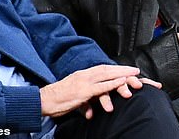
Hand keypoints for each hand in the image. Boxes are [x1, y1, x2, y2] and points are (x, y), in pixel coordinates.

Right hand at [39, 65, 154, 118]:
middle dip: (122, 69)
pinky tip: (121, 82)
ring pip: (106, 75)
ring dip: (121, 74)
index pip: (102, 69)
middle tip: (136, 70)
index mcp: (82, 74)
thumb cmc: (57, 100)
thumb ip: (84, 101)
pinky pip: (100, 87)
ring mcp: (84, 82)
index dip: (115, 68)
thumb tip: (90, 111)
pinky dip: (112, 83)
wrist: (43, 101)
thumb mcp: (74, 97)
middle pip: (107, 69)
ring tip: (134, 75)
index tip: (127, 69)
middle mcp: (84, 75)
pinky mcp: (82, 91)